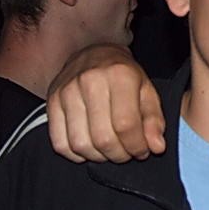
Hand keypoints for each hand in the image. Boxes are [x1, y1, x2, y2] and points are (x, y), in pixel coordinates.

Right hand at [47, 43, 165, 162]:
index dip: (136, 145)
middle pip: (103, 138)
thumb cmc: (124, 75)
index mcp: (119, 75)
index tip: (142, 151)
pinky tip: (91, 147)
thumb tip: (157, 147)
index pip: (126, 124)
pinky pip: (60, 143)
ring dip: (99, 157)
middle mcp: (90, 81)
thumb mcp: (147, 90)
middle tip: (127, 153)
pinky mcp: (51, 102)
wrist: (94, 53)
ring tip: (111, 150)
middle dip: (119, 154)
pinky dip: (76, 154)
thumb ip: (154, 120)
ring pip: (81, 144)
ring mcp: (67, 91)